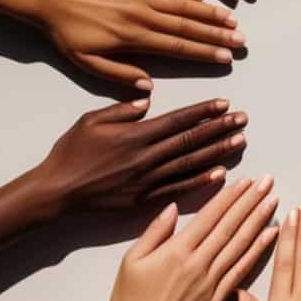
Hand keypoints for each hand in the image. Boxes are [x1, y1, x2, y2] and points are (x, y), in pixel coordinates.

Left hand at [34, 0, 244, 87]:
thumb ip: (119, 75)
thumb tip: (148, 86)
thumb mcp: (87, 62)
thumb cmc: (65, 33)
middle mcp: (141, 13)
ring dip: (208, 10)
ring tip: (231, 18)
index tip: (227, 57)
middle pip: (188, 25)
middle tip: (241, 39)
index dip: (205, 52)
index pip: (178, 46)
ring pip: (181, 2)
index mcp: (133, 37)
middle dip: (217, 33)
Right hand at [39, 97, 248, 207]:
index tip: (225, 105)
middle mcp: (146, 158)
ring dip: (218, 153)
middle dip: (220, 129)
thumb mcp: (91, 120)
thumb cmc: (71, 153)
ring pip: (190, 164)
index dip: (204, 112)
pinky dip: (201, 182)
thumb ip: (122, 109)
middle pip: (191, 141)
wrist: (57, 192)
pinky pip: (179, 190)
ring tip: (240, 143)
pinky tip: (220, 175)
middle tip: (243, 121)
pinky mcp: (144, 200)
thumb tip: (148, 100)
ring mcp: (147, 181)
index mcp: (135, 135)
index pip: (178, 121)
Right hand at [107, 176, 278, 300]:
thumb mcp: (132, 259)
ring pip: (240, 246)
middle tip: (268, 182)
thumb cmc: (129, 300)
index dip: (231, 196)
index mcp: (177, 251)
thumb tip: (173, 207)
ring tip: (273, 201)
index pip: (211, 216)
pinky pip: (241, 272)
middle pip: (230, 226)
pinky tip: (270, 236)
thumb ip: (155, 231)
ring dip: (258, 221)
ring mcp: (210, 284)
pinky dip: (258, 252)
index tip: (247, 180)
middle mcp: (198, 264)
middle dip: (250, 201)